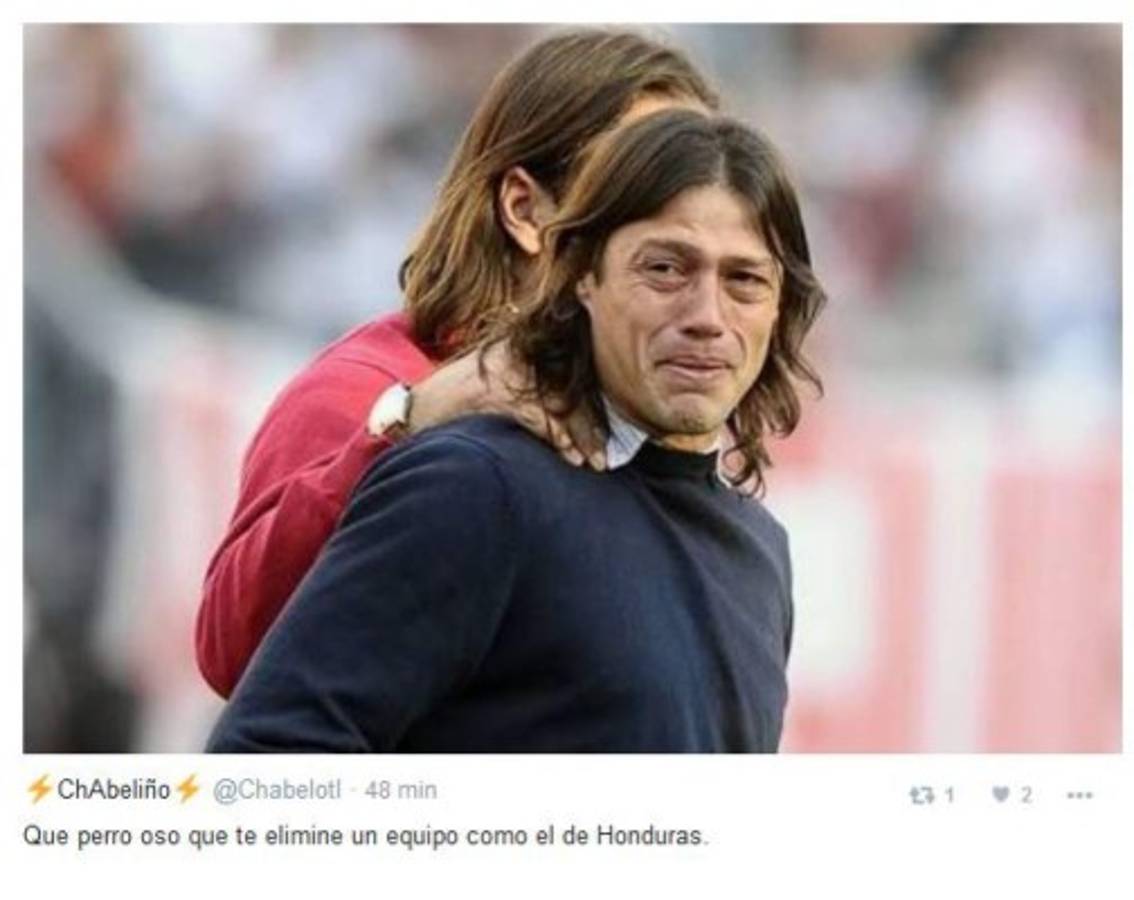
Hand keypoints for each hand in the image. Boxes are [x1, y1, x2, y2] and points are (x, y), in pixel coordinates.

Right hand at [407, 342, 605, 469]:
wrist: (412, 409)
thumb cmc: (455, 403)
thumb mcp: (494, 384)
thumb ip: (529, 390)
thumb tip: (568, 414)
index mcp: (518, 347)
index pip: (565, 375)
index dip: (588, 408)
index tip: (606, 434)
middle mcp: (515, 352)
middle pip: (567, 389)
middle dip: (590, 425)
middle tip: (605, 457)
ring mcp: (505, 371)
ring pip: (559, 403)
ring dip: (580, 436)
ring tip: (594, 461)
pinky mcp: (496, 393)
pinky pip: (539, 416)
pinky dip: (558, 437)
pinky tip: (569, 455)